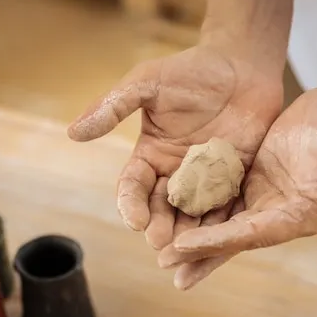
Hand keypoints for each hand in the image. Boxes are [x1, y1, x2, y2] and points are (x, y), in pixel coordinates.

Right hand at [67, 45, 282, 249]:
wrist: (243, 65)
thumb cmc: (192, 70)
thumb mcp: (147, 83)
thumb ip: (114, 106)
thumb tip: (73, 132)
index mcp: (151, 155)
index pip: (134, 186)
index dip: (131, 205)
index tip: (135, 221)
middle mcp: (175, 173)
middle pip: (162, 208)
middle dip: (159, 227)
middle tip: (161, 244)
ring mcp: (206, 180)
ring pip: (193, 214)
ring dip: (188, 234)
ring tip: (187, 251)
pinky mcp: (235, 181)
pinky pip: (227, 207)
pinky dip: (223, 225)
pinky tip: (221, 240)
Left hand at [159, 84, 316, 289]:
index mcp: (299, 213)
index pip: (252, 233)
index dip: (218, 241)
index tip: (183, 246)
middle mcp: (279, 214)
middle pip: (233, 238)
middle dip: (199, 251)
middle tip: (163, 262)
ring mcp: (264, 200)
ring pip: (224, 225)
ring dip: (195, 239)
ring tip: (161, 253)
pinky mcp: (253, 183)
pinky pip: (222, 202)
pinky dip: (200, 212)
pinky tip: (174, 216)